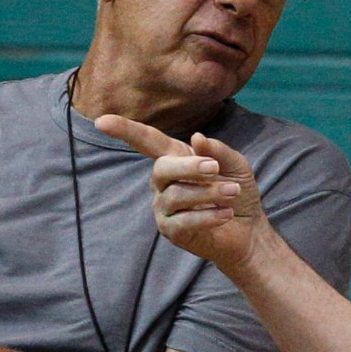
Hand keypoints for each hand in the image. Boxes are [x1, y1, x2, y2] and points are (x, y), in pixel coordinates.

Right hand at [96, 115, 264, 269]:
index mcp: (175, 159)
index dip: (126, 130)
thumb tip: (197, 138)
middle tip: (214, 168)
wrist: (248, 229)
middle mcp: (163, 182)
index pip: (147, 141)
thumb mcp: (236, 165)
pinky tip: (225, 213)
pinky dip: (208, 216)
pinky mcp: (171, 231)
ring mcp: (164, 207)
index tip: (101, 121)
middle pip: (162, 168)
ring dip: (209, 192)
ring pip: (176, 196)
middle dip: (189, 167)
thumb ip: (218, 151)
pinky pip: (183, 221)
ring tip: (233, 192)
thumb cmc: (236, 191)